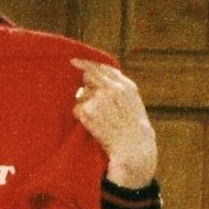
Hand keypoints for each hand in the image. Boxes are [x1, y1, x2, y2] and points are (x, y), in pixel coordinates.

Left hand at [73, 59, 157, 188]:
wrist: (133, 148)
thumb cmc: (133, 129)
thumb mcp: (133, 103)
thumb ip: (118, 87)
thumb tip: (95, 78)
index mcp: (126, 86)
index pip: (103, 68)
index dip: (86, 64)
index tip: (74, 61)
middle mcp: (112, 88)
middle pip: (88, 77)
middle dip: (85, 85)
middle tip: (90, 100)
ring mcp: (99, 98)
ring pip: (81, 95)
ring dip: (85, 105)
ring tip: (100, 120)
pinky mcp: (87, 110)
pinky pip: (76, 109)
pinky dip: (81, 116)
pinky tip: (93, 126)